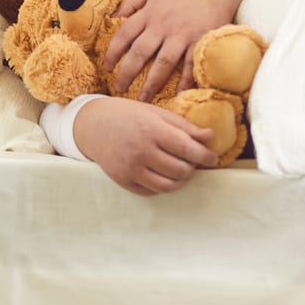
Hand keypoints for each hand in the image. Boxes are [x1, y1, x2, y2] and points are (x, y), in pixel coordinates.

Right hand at [74, 97, 218, 195]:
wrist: (92, 125)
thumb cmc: (128, 115)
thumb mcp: (156, 113)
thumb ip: (184, 127)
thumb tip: (212, 136)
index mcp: (151, 130)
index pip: (187, 150)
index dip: (205, 156)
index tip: (212, 157)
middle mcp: (140, 151)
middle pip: (181, 170)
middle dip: (192, 167)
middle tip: (191, 160)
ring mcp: (130, 168)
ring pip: (169, 186)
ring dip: (180, 179)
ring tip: (179, 168)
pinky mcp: (123, 180)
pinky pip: (152, 191)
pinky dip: (162, 184)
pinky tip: (161, 172)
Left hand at [103, 0, 248, 100]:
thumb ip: (131, 3)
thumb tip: (112, 18)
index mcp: (149, 13)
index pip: (124, 34)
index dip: (113, 52)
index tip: (106, 67)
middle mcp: (162, 26)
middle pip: (140, 52)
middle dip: (127, 72)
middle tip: (118, 88)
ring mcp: (182, 35)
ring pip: (163, 62)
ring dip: (152, 82)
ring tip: (142, 99)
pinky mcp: (200, 42)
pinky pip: (191, 65)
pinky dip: (185, 81)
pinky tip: (178, 95)